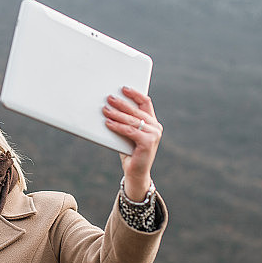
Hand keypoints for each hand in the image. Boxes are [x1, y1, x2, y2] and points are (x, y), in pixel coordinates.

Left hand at [103, 86, 162, 200]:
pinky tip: (108, 123)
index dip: (135, 94)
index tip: (123, 88)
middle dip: (121, 103)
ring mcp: (154, 135)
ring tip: (105, 110)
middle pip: (136, 111)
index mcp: (153, 122)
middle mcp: (156, 127)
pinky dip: (118, 126)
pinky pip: (130, 131)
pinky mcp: (148, 143)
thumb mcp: (127, 134)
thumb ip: (125, 122)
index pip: (145, 103)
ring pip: (132, 121)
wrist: (136, 174)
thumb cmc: (129, 153)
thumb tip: (109, 106)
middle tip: (109, 98)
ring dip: (117, 114)